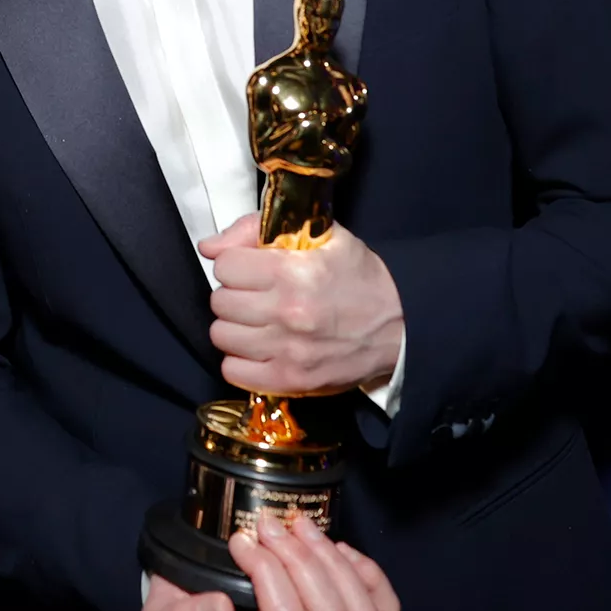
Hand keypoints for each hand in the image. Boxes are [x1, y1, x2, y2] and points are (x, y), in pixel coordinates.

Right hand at [141, 513, 398, 610]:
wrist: (197, 607)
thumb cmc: (182, 610)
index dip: (267, 571)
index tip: (240, 539)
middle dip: (300, 558)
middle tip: (268, 524)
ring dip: (331, 558)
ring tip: (297, 526)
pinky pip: (382, 608)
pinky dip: (366, 573)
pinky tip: (335, 549)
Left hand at [203, 213, 402, 394]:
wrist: (402, 324)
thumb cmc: (358, 276)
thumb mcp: (320, 235)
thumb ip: (255, 229)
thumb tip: (208, 247)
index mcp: (293, 272)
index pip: (225, 266)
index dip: (235, 263)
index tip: (249, 267)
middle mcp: (287, 313)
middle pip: (220, 302)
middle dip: (234, 293)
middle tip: (255, 294)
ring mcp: (288, 351)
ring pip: (221, 335)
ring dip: (235, 325)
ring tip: (258, 320)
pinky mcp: (291, 381)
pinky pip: (233, 371)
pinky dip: (240, 359)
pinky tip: (260, 347)